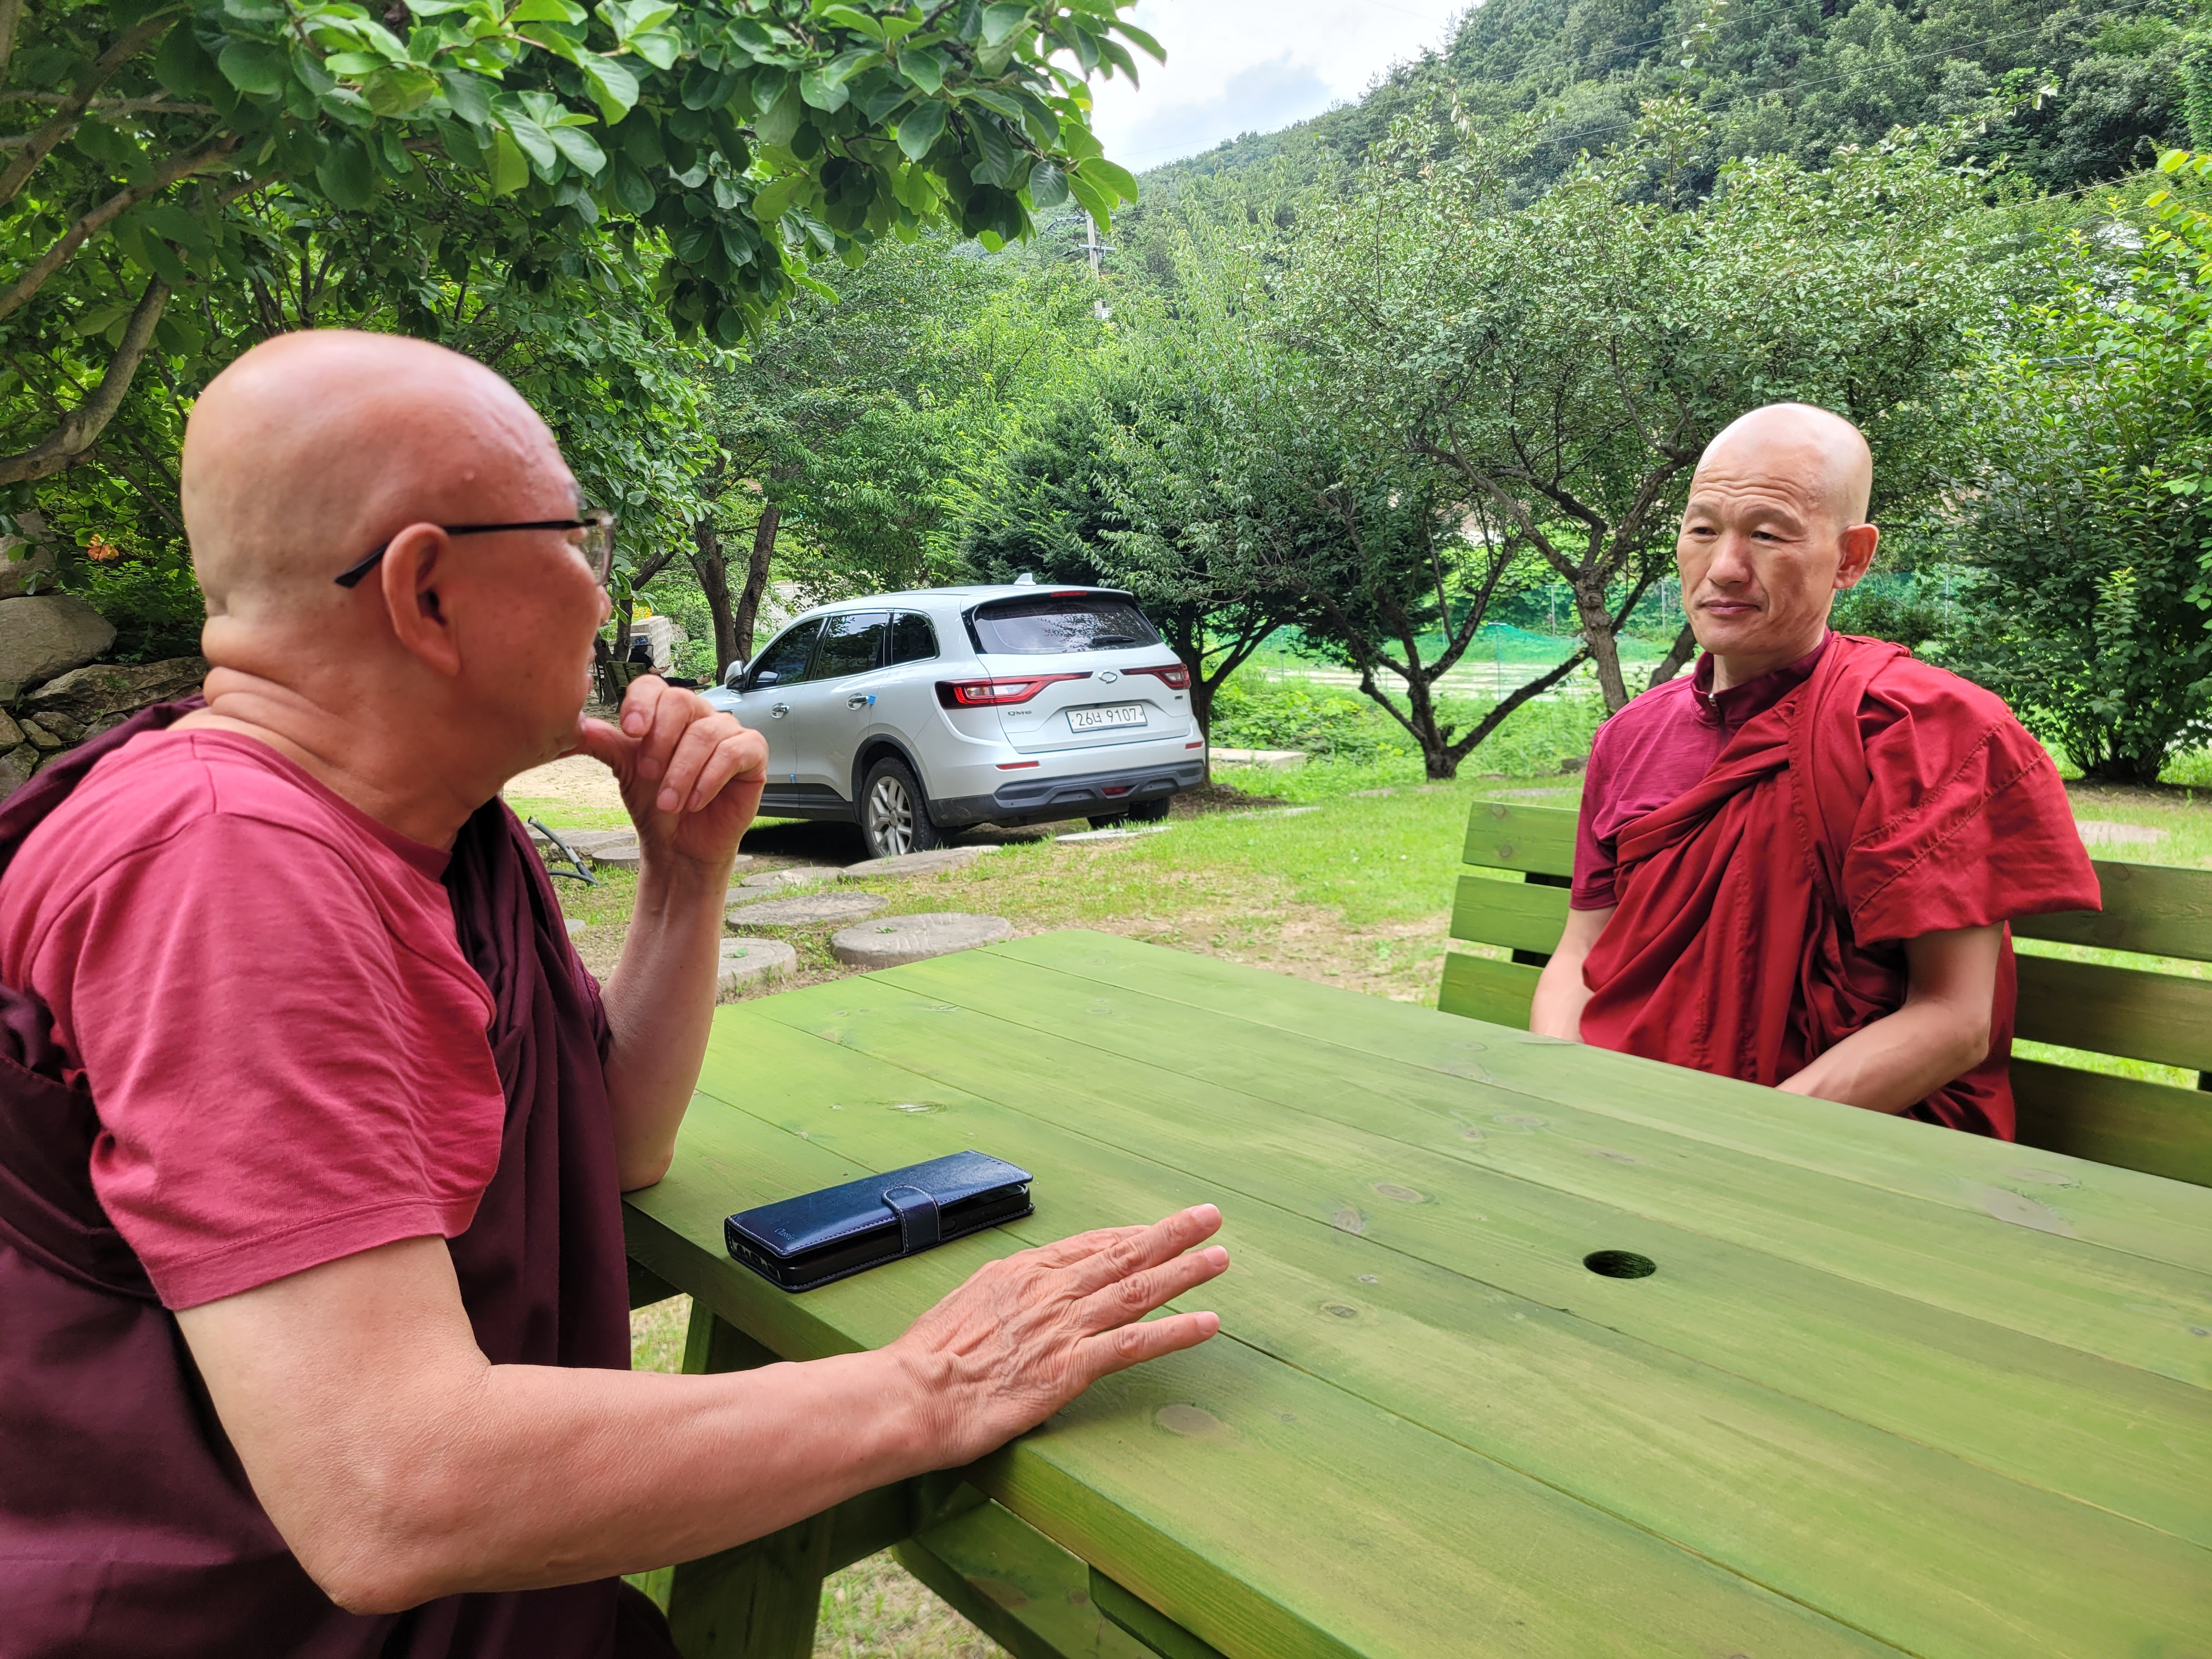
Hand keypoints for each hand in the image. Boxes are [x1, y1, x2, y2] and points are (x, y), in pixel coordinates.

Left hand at [574, 676, 767, 871]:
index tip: (631, 731)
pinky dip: (710, 779)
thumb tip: (577, 725)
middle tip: (648, 775)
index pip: (654, 687)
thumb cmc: (656, 805)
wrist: (680, 846)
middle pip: (682, 702)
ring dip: (682, 773)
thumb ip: (603, 744)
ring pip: (706, 733)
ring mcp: (729, 732)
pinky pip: (733, 752)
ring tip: (669, 803)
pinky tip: (695, 801)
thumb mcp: (624, 771)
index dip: (641, 704)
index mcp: (666, 713)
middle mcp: (699, 716)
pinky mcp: (753, 753)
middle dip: (660, 742)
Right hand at [886, 1205, 1227, 1468]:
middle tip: (1209, 1218)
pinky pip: (1135, 1344)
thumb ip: (1004, 1296)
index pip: (1088, 1246)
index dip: (1128, 1237)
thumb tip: (1020, 1297)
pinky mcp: (1070, 1368)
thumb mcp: (966, 1304)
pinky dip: (1176, 1331)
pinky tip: (1207, 1323)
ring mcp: (1064, 1327)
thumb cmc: (927, 1358)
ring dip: (1184, 1271)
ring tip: (1219, 1258)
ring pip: (1138, 1290)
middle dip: (1170, 1235)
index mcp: (1022, 1271)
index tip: (1156, 1230)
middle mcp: (1050, 1290)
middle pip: (1123, 1255)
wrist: (911, 1393)